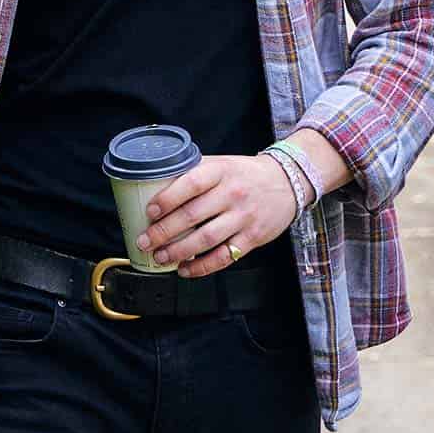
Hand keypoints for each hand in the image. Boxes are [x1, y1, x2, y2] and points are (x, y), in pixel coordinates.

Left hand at [136, 154, 297, 277]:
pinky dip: (202, 267)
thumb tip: (157, 186)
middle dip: (163, 232)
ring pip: (206, 239)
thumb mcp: (223, 163)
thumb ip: (196, 172)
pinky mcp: (253, 238)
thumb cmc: (247, 174)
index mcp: (223, 171)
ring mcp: (245, 217)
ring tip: (160, 256)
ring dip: (178, 252)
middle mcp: (234, 193)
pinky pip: (224, 257)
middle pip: (192, 215)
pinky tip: (186, 269)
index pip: (191, 184)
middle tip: (145, 241)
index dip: (167, 199)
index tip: (150, 211)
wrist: (288, 181)